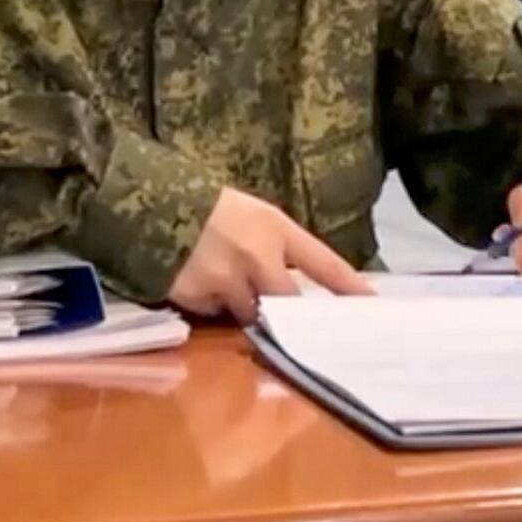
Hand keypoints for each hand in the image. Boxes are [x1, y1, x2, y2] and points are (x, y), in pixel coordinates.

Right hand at [167, 188, 372, 323]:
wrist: (148, 200)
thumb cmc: (209, 207)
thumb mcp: (256, 216)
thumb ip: (280, 248)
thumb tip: (301, 288)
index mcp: (276, 229)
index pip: (325, 264)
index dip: (351, 288)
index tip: (373, 307)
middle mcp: (255, 257)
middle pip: (289, 301)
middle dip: (293, 313)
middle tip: (298, 321)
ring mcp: (224, 279)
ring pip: (251, 313)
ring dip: (249, 308)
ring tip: (230, 285)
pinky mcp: (194, 297)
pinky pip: (215, 313)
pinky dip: (215, 306)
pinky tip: (202, 284)